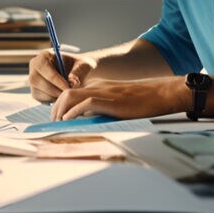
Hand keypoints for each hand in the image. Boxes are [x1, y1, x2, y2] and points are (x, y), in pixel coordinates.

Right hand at [29, 49, 93, 102]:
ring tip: (67, 94)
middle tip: (67, 94)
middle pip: (37, 81)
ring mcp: (33, 79)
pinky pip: (40, 99)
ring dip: (53, 96)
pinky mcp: (35, 91)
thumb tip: (72, 82)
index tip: (68, 87)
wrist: (79, 74)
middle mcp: (35, 67)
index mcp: (44, 55)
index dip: (55, 79)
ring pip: (38, 91)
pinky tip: (62, 96)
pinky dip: (51, 100)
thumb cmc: (81, 66)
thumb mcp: (84, 65)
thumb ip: (78, 72)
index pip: (44, 67)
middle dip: (53, 90)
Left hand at [50, 77, 185, 120]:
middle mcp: (96, 87)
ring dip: (61, 111)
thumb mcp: (116, 104)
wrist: (158, 94)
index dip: (59, 107)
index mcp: (97, 88)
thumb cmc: (141, 102)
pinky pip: (85, 103)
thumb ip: (101, 110)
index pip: (70, 93)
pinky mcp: (109, 100)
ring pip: (70, 95)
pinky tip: (69, 121)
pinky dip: (74, 112)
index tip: (57, 120)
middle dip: (55, 110)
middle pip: (65, 93)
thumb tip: (87, 123)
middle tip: (55, 125)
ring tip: (59, 124)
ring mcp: (102, 92)